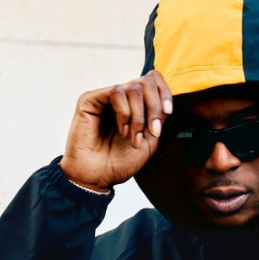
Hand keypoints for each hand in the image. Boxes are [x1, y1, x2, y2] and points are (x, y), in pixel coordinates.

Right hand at [59, 69, 172, 193]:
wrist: (97, 178)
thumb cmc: (119, 164)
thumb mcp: (148, 142)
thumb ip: (158, 119)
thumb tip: (165, 99)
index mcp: (133, 107)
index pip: (151, 82)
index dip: (164, 92)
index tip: (168, 112)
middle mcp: (120, 100)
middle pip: (145, 81)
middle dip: (154, 106)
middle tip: (152, 130)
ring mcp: (105, 98)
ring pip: (133, 88)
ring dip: (139, 116)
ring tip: (132, 137)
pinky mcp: (90, 99)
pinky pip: (116, 92)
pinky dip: (124, 112)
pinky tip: (122, 130)